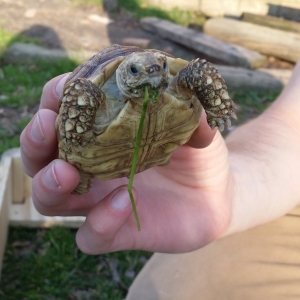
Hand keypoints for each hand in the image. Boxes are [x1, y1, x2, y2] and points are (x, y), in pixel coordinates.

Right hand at [20, 73, 231, 253]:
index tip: (65, 86)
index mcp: (105, 136)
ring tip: (65, 171)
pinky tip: (122, 200)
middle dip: (36, 140)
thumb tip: (182, 89)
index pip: (66, 116)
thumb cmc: (197, 157)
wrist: (217, 197)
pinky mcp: (117, 232)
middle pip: (44, 157)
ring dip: (49, 183)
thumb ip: (190, 111)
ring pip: (51, 199)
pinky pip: (92, 236)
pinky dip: (99, 221)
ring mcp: (100, 201)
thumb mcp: (196, 129)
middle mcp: (93, 168)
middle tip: (48, 125)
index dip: (57, 98)